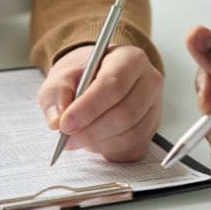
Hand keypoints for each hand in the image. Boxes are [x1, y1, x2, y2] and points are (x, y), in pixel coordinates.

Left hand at [38, 45, 162, 161]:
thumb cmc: (84, 75)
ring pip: (130, 134)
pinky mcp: (150, 132)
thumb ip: (56, 94)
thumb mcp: (62, 76)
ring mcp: (154, 109)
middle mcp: (149, 82)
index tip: (66, 123)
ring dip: (97, 142)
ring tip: (76, 137)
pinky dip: (107, 149)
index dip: (89, 108)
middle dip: (91, 130)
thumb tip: (56, 120)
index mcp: (130, 59)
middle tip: (66, 137)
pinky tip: (93, 141)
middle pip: (125, 113)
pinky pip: (131, 148)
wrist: (96, 79)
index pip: (114, 85)